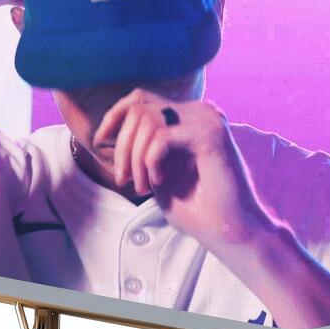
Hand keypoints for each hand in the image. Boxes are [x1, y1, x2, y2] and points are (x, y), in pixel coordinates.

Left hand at [92, 90, 274, 249]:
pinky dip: (150, 161)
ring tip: (141, 186)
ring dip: (134, 157)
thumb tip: (109, 133)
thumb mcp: (158, 172)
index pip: (141, 98)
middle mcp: (200, 111)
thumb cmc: (197, 209)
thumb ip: (142, 149)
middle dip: (122, 145)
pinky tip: (158, 181)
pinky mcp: (211, 135)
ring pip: (147, 119)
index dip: (114, 116)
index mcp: (189, 117)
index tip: (100, 142)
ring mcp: (207, 120)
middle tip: (123, 179)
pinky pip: (161, 137)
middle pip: (139, 105)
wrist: (230, 230)